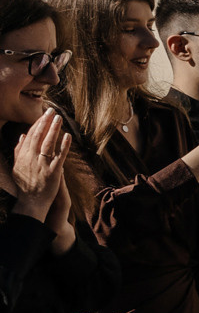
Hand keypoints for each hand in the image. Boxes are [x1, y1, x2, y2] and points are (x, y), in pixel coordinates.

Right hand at [11, 108, 67, 223]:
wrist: (31, 202)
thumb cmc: (24, 184)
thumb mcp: (17, 166)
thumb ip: (18, 151)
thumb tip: (21, 135)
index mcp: (22, 156)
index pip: (30, 136)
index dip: (37, 124)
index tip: (43, 114)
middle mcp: (31, 159)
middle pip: (38, 136)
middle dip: (45, 122)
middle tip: (52, 110)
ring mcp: (42, 165)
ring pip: (48, 143)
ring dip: (54, 129)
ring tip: (59, 118)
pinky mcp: (53, 172)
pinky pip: (60, 156)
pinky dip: (64, 145)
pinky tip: (68, 135)